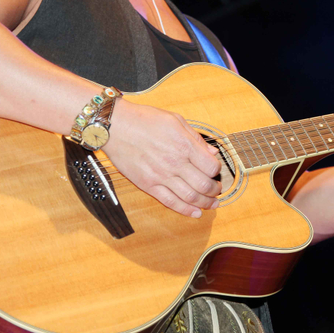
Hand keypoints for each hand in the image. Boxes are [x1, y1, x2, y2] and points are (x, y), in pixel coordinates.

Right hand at [103, 99, 221, 217]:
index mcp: (184, 145)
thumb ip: (195, 138)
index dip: (217, 170)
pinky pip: (171, 202)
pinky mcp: (148, 185)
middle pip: (204, 185)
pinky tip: (195, 213)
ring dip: (205, 203)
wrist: (116, 127)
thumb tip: (212, 152)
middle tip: (216, 190)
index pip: (211, 166)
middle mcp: (175, 163)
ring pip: (190, 197)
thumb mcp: (175, 120)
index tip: (215, 170)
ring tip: (211, 203)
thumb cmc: (144, 119)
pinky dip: (186, 210)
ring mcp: (161, 176)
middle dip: (214, 190)